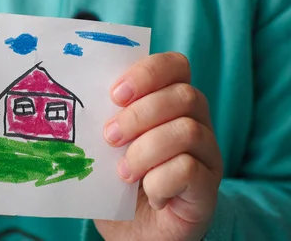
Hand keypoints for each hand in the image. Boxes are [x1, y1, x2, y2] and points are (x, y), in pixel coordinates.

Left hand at [94, 52, 222, 240]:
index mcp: (172, 103)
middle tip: (110, 137)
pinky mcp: (208, 188)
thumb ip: (104, 120)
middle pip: (184, 96)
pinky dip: (159, 182)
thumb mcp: (106, 146)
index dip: (147, 73)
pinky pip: (189, 170)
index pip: (176, 65)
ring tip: (123, 173)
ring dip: (145, 151)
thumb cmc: (119, 184)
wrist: (134, 233)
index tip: (115, 94)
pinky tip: (149, 194)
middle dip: (139, 115)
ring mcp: (208, 155)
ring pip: (187, 131)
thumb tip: (82, 102)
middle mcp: (197, 123)